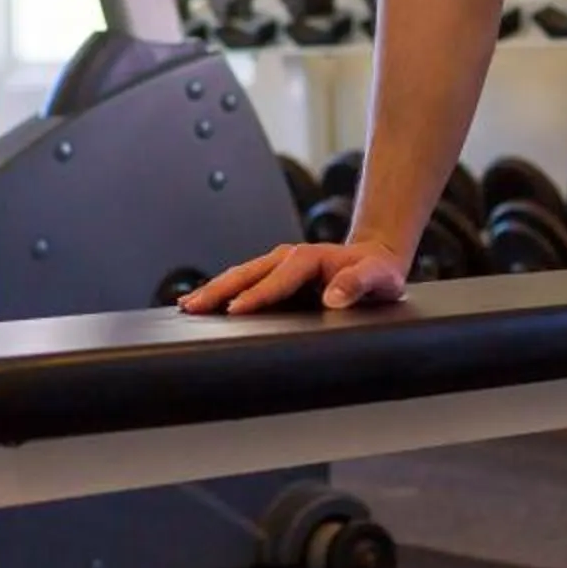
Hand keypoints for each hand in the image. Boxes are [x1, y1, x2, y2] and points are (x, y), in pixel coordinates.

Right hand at [178, 241, 408, 313]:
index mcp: (309, 258)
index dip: (257, 295)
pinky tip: (204, 302)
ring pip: (239, 276)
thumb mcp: (378, 277)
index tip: (236, 310)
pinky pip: (244, 282)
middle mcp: (288, 258)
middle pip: (247, 273)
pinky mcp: (274, 276)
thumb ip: (358, 283)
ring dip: (213, 289)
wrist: (375, 259)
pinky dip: (222, 291)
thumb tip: (334, 297)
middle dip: (219, 290)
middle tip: (193, 306)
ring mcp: (278, 265)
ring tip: (187, 305)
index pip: (278, 279)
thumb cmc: (376, 271)